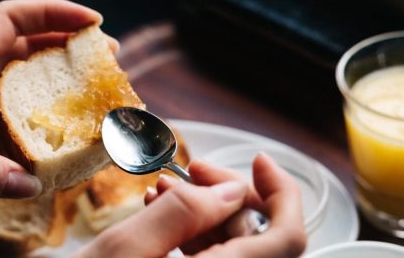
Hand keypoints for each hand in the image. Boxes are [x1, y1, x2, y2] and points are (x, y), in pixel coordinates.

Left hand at [0, 0, 102, 234]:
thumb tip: (30, 183)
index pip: (13, 18)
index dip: (55, 12)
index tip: (95, 20)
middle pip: (31, 53)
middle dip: (71, 53)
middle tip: (109, 64)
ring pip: (28, 95)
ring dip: (61, 98)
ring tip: (98, 107)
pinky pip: (16, 135)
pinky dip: (42, 140)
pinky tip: (63, 153)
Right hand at [75, 153, 306, 257]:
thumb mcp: (124, 250)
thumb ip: (181, 214)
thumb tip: (229, 190)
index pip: (286, 238)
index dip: (281, 193)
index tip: (258, 161)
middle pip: (258, 237)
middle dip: (228, 195)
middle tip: (190, 170)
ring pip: (235, 248)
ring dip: (206, 212)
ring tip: (163, 190)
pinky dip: (192, 235)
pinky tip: (162, 215)